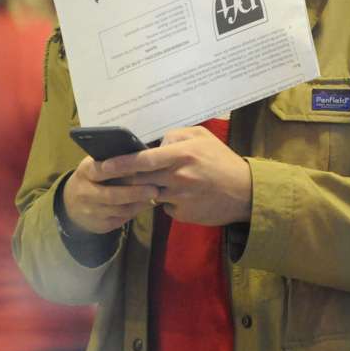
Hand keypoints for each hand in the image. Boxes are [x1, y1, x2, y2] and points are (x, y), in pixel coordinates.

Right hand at [61, 155, 159, 234]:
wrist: (71, 204)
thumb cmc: (91, 178)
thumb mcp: (94, 164)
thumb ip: (111, 160)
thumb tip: (140, 152)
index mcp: (85, 172)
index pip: (102, 170)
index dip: (121, 169)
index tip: (140, 167)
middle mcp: (85, 193)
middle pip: (112, 195)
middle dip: (135, 192)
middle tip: (155, 189)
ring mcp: (91, 211)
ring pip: (120, 209)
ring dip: (139, 203)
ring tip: (155, 195)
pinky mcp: (99, 225)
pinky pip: (121, 219)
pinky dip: (135, 212)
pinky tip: (145, 204)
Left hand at [107, 126, 252, 225]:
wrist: (245, 192)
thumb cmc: (222, 161)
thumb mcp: (202, 137)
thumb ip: (175, 136)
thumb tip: (155, 144)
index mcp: (182, 154)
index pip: (143, 159)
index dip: (120, 163)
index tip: (104, 164)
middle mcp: (178, 177)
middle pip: (140, 179)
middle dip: (126, 178)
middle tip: (116, 176)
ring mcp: (179, 198)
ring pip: (149, 194)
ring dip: (147, 189)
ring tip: (158, 182)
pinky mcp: (182, 214)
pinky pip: (164, 206)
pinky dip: (166, 201)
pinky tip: (181, 195)